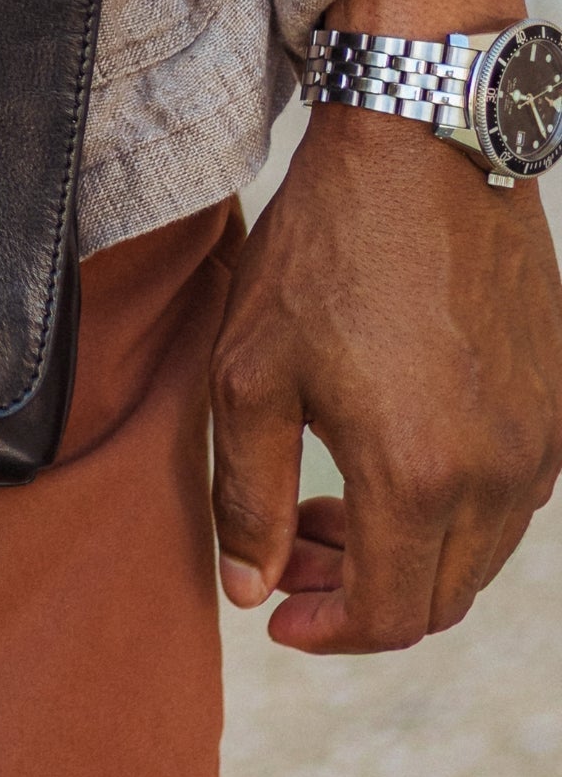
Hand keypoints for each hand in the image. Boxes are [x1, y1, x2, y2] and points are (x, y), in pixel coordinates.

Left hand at [211, 0, 561, 650]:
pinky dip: (448, 509)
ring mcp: (541, 438)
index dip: (327, 630)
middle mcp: (499, 472)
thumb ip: (248, 491)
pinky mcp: (558, 400)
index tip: (275, 614)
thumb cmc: (323, 247)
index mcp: (417, 473)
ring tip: (322, 507)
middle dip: (356, 595)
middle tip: (284, 554)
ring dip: (403, 553)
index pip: (388, 614)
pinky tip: (386, 460)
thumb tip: (247, 585)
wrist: (419, 145)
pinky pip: (510, 497)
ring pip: (478, 553)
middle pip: (437, 596)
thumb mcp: (250, 368)